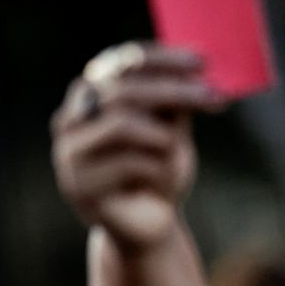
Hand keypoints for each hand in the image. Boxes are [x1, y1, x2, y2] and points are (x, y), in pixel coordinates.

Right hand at [51, 42, 225, 248]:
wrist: (149, 226)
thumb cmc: (160, 170)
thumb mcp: (172, 128)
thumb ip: (174, 100)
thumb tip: (196, 67)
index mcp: (93, 95)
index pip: (123, 61)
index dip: (163, 59)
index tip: (203, 62)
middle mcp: (72, 118)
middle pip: (123, 89)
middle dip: (174, 91)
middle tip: (215, 96)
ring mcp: (69, 152)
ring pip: (123, 123)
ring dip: (164, 137)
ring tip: (177, 154)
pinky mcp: (78, 184)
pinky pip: (128, 163)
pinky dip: (158, 169)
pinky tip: (160, 184)